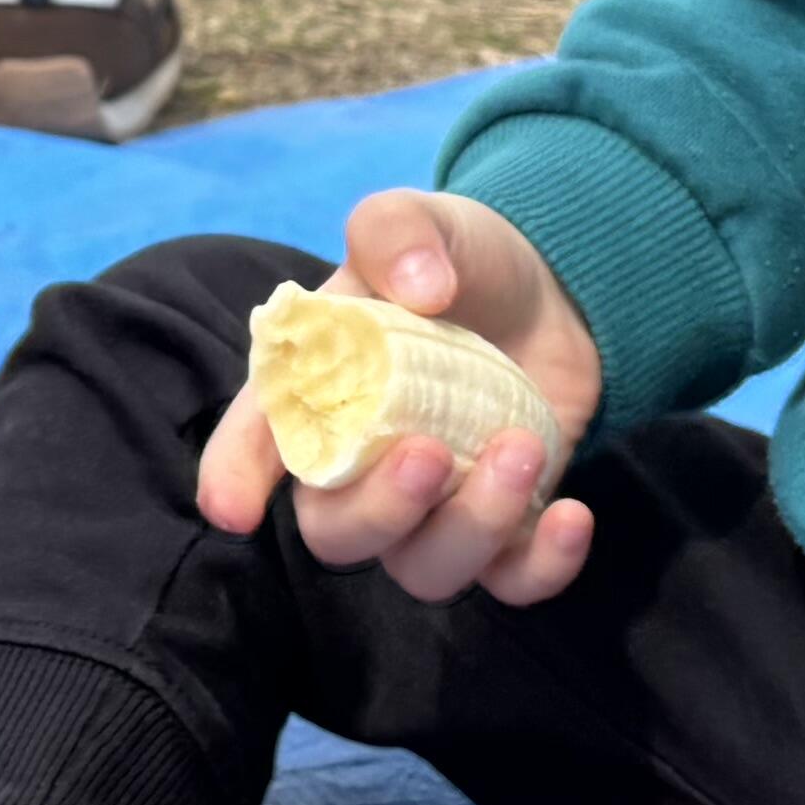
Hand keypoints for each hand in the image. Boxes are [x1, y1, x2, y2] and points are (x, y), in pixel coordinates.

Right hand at [194, 188, 605, 605]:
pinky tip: (571, 514)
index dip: (234, 480)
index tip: (233, 510)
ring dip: (472, 528)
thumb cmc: (455, 259)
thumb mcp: (416, 221)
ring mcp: (434, 509)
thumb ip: (396, 232)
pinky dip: (542, 567)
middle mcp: (362, 467)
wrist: (550, 287)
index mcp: (317, 394)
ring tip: (523, 449)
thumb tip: (420, 287)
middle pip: (337, 535)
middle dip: (379, 511)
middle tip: (431, 453)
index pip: (257, 444)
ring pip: (425, 569)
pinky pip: (511, 583)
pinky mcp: (505, 528)